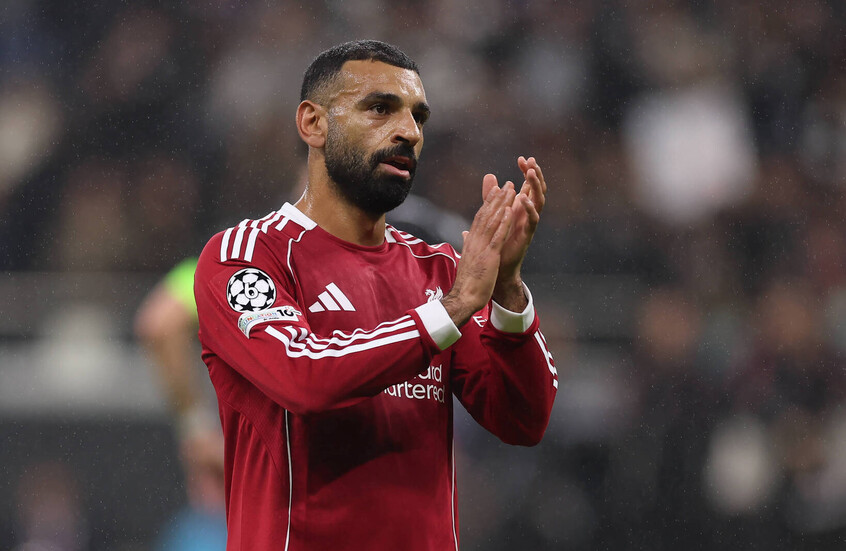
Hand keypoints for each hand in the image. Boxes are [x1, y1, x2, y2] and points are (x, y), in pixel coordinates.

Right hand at [442, 182, 515, 326]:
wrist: (463, 297)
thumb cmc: (466, 283)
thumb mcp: (468, 260)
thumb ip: (468, 246)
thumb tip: (466, 236)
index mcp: (471, 242)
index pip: (480, 219)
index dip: (488, 204)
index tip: (496, 192)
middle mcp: (475, 240)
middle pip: (486, 214)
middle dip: (497, 198)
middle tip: (507, 184)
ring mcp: (482, 247)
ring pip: (493, 220)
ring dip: (502, 203)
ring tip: (511, 189)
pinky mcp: (489, 255)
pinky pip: (497, 235)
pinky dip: (503, 222)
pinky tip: (510, 210)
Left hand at [486, 156, 546, 310]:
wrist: (498, 265)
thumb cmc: (498, 239)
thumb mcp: (493, 212)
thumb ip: (492, 195)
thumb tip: (490, 175)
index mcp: (521, 206)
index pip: (528, 184)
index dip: (527, 170)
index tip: (522, 158)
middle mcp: (528, 212)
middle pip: (538, 189)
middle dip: (535, 174)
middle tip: (531, 161)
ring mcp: (529, 223)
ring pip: (539, 201)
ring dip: (536, 187)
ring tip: (530, 173)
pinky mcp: (527, 234)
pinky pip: (533, 220)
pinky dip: (530, 208)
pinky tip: (524, 198)